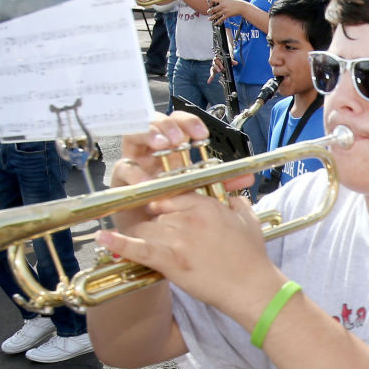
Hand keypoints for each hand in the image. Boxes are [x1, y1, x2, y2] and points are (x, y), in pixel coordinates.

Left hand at [94, 171, 276, 323]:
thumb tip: (233, 196)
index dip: (165, 203)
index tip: (160, 208)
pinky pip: (138, 248)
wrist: (252, 287)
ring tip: (138, 240)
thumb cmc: (252, 258)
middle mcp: (188, 217)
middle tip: (157, 231)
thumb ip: (238, 202)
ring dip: (142, 234)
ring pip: (146, 227)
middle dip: (155, 221)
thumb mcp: (249, 221)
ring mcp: (177, 238)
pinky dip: (119, 243)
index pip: (173, 194)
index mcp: (205, 205)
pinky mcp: (169, 260)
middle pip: (156, 210)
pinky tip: (104, 238)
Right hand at [106, 111, 253, 232]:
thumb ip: (221, 185)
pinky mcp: (121, 181)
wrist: (158, 246)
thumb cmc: (178, 218)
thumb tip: (247, 177)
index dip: (188, 123)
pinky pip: (123, 168)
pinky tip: (145, 178)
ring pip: (133, 136)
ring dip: (148, 135)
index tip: (201, 134)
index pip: (179, 126)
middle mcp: (152, 154)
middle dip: (166, 125)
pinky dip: (134, 171)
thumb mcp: (202, 198)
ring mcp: (135, 164)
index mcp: (173, 154)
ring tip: (161, 145)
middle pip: (154, 122)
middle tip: (179, 138)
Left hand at [206, 0, 247, 20]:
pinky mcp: (227, 15)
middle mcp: (223, 5)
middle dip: (209, 11)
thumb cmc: (236, 2)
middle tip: (208, 12)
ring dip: (212, 17)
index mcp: (222, 0)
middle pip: (213, 9)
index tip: (210, 4)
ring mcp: (225, 11)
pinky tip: (215, 23)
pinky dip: (218, 22)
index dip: (210, 2)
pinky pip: (221, 19)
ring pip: (216, 15)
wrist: (242, 7)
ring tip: (209, 19)